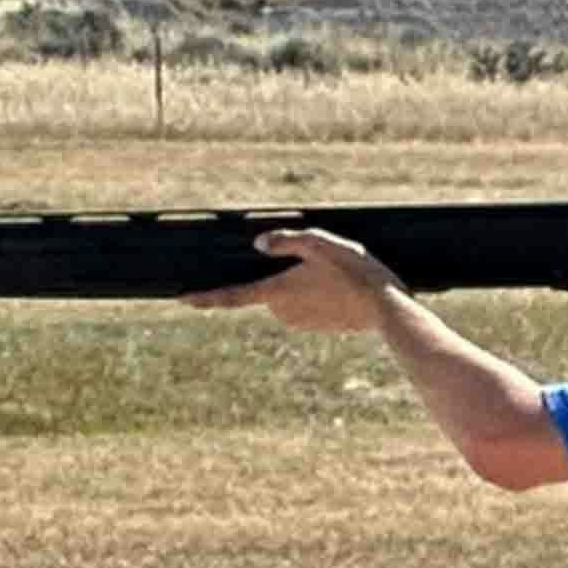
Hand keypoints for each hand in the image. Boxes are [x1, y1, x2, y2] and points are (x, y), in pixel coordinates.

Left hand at [180, 228, 400, 333]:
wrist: (385, 309)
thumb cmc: (354, 272)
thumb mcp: (321, 244)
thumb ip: (286, 241)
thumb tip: (258, 242)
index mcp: (277, 291)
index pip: (232, 296)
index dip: (206, 296)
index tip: (182, 299)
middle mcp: (281, 311)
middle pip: (269, 286)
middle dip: (283, 274)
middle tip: (319, 263)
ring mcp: (297, 322)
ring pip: (288, 294)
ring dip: (302, 282)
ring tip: (335, 275)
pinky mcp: (314, 326)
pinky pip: (305, 304)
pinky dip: (315, 294)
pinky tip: (339, 286)